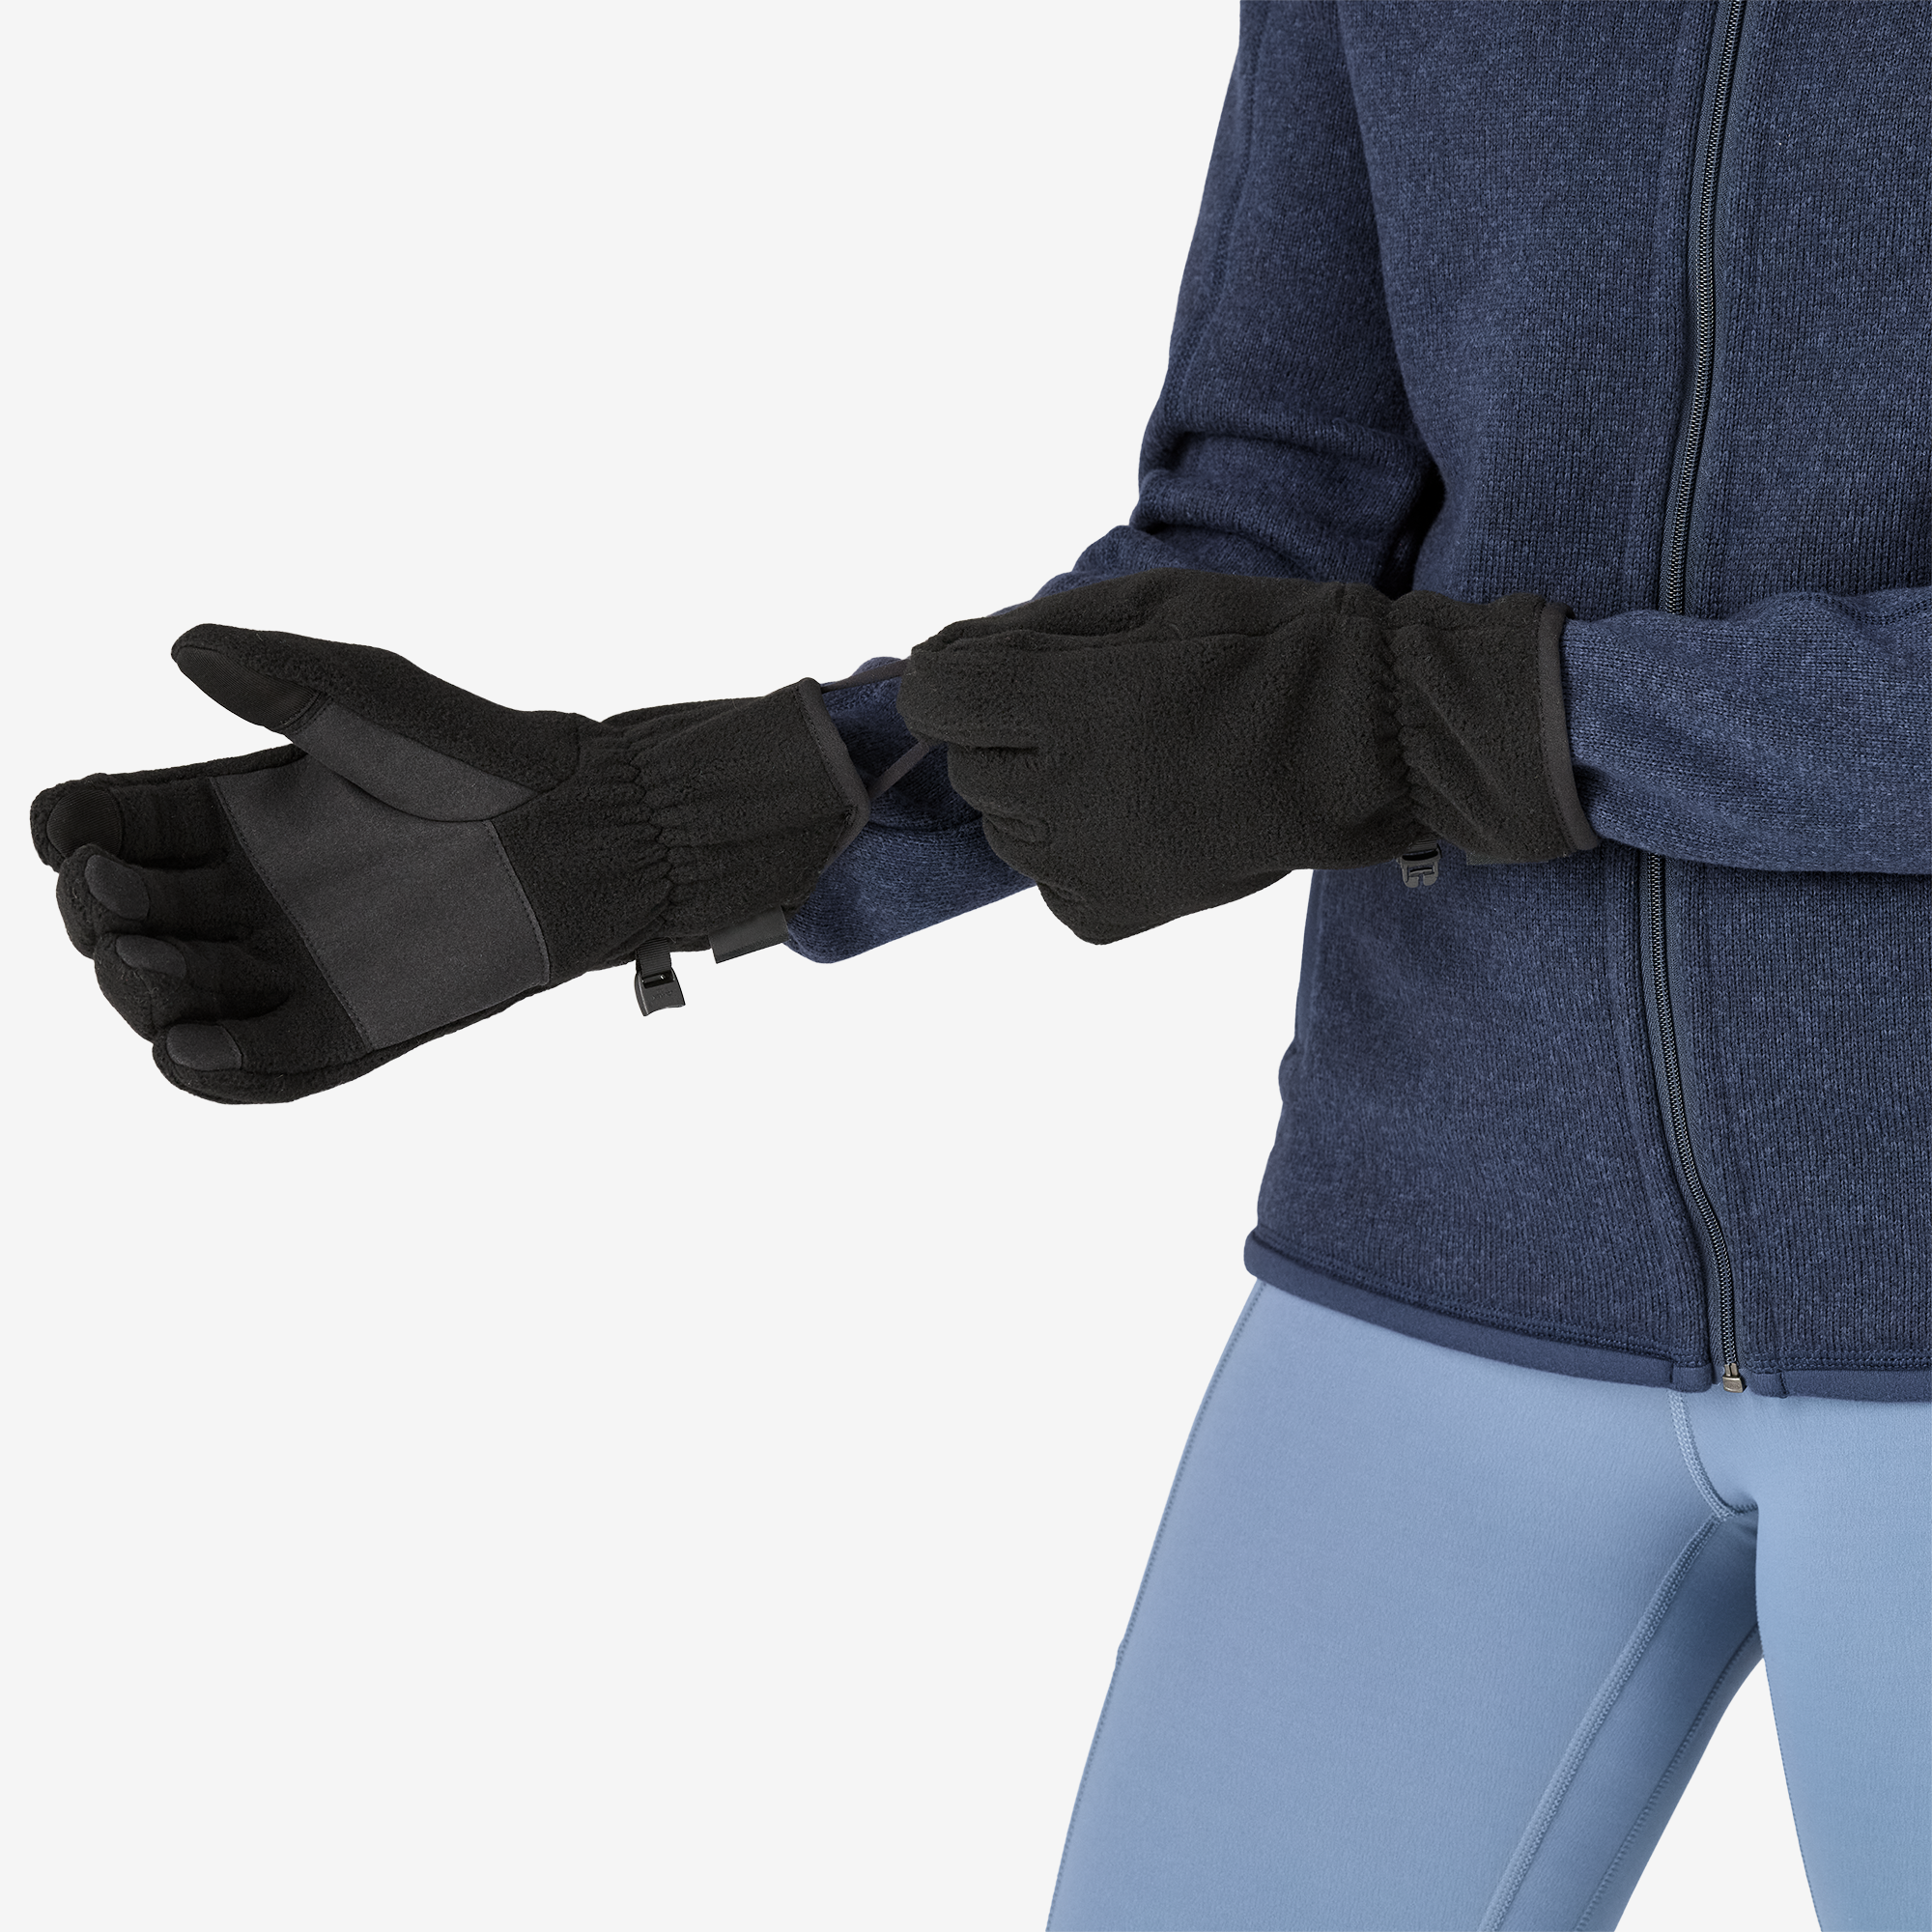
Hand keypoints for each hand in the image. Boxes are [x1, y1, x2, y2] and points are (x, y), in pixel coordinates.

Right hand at [31, 624, 869, 1100]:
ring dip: (140, 990)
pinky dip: (213, 1072)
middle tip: (107, 896)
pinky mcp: (349, 1029)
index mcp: (239, 813)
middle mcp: (252, 894)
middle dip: (97, 914)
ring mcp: (295, 967)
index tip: (70, 831)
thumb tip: (186, 643)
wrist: (578, 835)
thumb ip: (281, 676)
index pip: (118, 829)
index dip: (77, 833)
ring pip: (176, 999)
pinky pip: (260, 1070)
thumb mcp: (373, 704)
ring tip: (140, 964)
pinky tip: (185, 1050)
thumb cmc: (480, 758)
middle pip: (126, 920)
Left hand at [895, 570, 1595, 942]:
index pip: (930, 697)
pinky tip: (1143, 815)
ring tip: (1132, 765)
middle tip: (1098, 714)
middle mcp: (1062, 792)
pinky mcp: (1104, 913)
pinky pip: (1046, 878)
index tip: (996, 673)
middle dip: (1008, 734)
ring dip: (1040, 794)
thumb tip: (930, 655)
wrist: (1362, 743)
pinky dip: (1075, 849)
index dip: (956, 678)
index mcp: (1065, 703)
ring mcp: (1084, 863)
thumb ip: (1023, 629)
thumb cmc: (1255, 649)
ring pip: (1003, 826)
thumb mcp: (1140, 603)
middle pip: (967, 765)